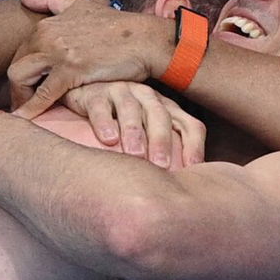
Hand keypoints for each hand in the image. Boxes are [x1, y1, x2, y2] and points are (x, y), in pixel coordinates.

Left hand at [8, 0, 175, 118]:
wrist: (144, 39)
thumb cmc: (118, 26)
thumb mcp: (81, 6)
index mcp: (46, 24)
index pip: (20, 52)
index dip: (22, 72)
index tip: (27, 88)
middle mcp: (47, 36)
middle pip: (16, 66)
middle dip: (17, 89)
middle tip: (24, 105)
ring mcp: (57, 52)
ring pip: (21, 78)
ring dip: (20, 99)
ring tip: (27, 114)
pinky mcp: (70, 70)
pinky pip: (44, 95)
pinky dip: (31, 110)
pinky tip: (26, 121)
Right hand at [61, 81, 206, 166]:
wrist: (85, 100)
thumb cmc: (121, 127)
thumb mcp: (148, 138)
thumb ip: (165, 155)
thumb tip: (182, 188)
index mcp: (167, 109)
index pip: (189, 125)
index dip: (194, 145)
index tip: (192, 169)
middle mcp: (147, 97)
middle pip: (160, 116)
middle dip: (161, 141)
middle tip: (161, 165)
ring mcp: (122, 91)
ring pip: (131, 109)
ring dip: (134, 133)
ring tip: (135, 155)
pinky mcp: (95, 93)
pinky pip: (100, 106)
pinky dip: (104, 123)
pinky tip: (108, 140)